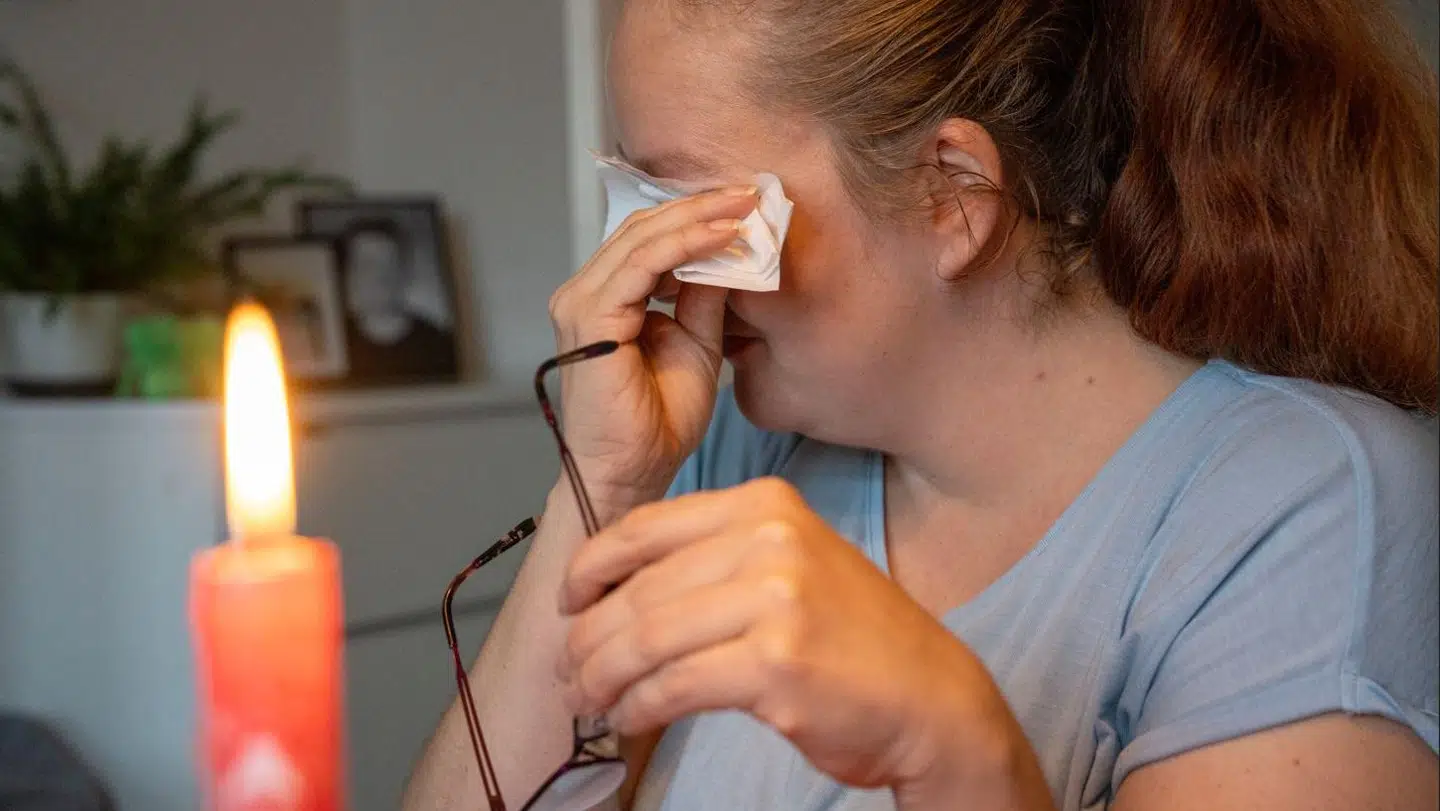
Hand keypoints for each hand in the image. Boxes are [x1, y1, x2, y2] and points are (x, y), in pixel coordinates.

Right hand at [546, 187, 759, 517]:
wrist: (631, 472)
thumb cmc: (657, 423)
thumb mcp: (697, 345)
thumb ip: (705, 298)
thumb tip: (730, 252)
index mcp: (605, 300)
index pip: (647, 240)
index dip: (695, 217)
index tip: (744, 204)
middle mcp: (584, 294)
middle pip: (642, 228)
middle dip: (699, 206)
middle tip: (749, 191)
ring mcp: (581, 302)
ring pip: (642, 238)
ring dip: (697, 218)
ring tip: (744, 206)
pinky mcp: (590, 317)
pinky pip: (642, 265)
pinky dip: (686, 245)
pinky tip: (723, 237)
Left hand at [556, 478, 1041, 805]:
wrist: (931, 696)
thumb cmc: (853, 638)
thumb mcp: (790, 565)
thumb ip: (714, 559)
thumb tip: (615, 587)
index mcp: (765, 505)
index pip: (645, 528)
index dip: (590, 568)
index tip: (568, 601)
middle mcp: (769, 539)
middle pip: (639, 589)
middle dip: (588, 638)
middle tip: (569, 671)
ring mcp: (774, 598)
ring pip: (646, 639)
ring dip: (603, 677)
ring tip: (589, 700)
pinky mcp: (774, 662)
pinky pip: (673, 685)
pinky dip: (638, 706)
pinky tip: (629, 718)